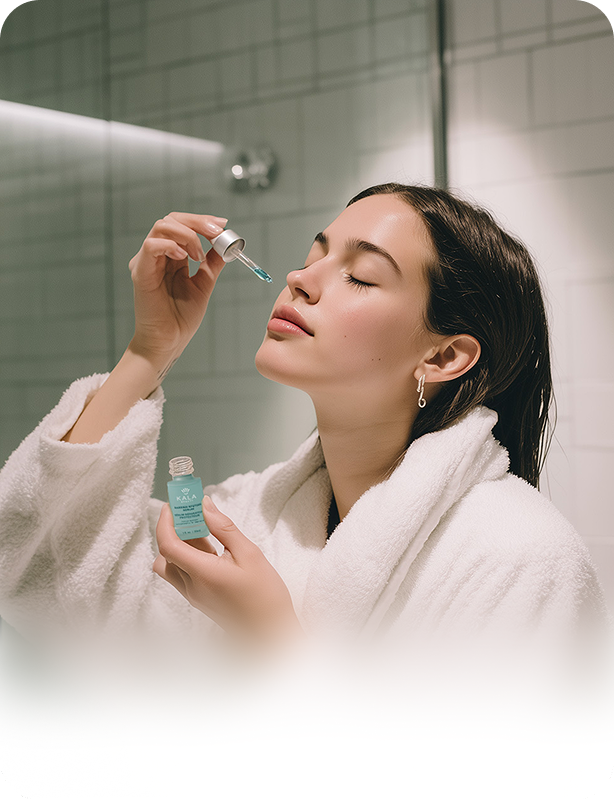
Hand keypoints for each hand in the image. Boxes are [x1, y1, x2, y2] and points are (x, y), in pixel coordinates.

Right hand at [129, 212, 227, 362]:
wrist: (170, 341)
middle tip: (217, 232)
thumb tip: (227, 244)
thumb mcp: (204, 283)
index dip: (203, 221)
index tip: (223, 225)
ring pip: (161, 227)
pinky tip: (184, 258)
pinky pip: (151, 246)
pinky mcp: (140, 272)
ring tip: (198, 255)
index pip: (183, 225)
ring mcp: (147, 262)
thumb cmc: (181, 317)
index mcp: (171, 256)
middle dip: (198, 222)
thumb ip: (212, 263)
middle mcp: (157, 255)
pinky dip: (170, 245)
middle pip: (172, 219)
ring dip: (187, 235)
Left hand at [153, 497, 301, 644]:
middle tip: (189, 510)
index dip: (165, 521)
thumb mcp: (249, 553)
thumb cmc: (265, 595)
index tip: (172, 503)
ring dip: (179, 543)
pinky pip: (184, 573)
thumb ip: (223, 528)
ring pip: (171, 565)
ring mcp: (194, 595)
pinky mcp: (200, 599)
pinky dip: (188, 555)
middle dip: (173, 528)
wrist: (272, 633)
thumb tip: (204, 505)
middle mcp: (192, 587)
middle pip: (166, 553)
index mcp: (202, 574)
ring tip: (201, 527)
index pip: (168, 545)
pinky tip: (209, 544)